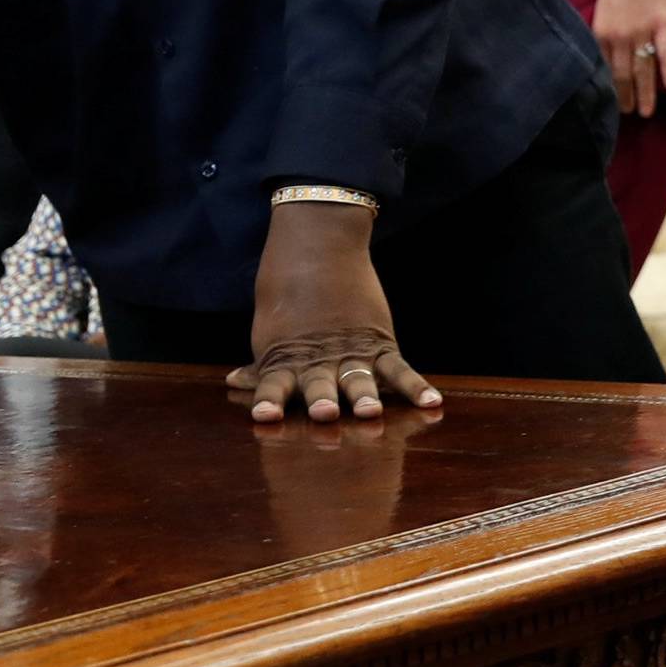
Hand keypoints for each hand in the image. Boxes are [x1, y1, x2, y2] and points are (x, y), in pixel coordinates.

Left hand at [229, 202, 439, 422]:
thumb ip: (262, 367)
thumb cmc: (288, 299)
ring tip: (370, 410)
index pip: (274, 385)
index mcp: (286, 360)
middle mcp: (318, 360)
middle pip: (319, 384)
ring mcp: (350, 352)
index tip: (263, 417)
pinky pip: (399, 369)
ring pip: (358, 378)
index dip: (269, 401)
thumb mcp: (271, 333)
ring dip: (363, 394)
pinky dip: (415, 386)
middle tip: (325, 412)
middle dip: (322, 399)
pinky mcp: (379, 343)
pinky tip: (432, 403)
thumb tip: (234, 382)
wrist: (318, 250)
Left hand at [592, 0, 665, 117]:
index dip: (609, 88)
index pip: (604, 68)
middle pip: (622, 75)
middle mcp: (618, 36)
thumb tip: (603, 51)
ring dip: (645, 93)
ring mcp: (640, 31)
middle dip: (625, 97)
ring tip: (647, 112)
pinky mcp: (661, 23)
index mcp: (600, 33)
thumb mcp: (603, 7)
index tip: (612, 103)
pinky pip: (665, 51)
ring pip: (643, 69)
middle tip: (629, 115)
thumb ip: (604, 31)